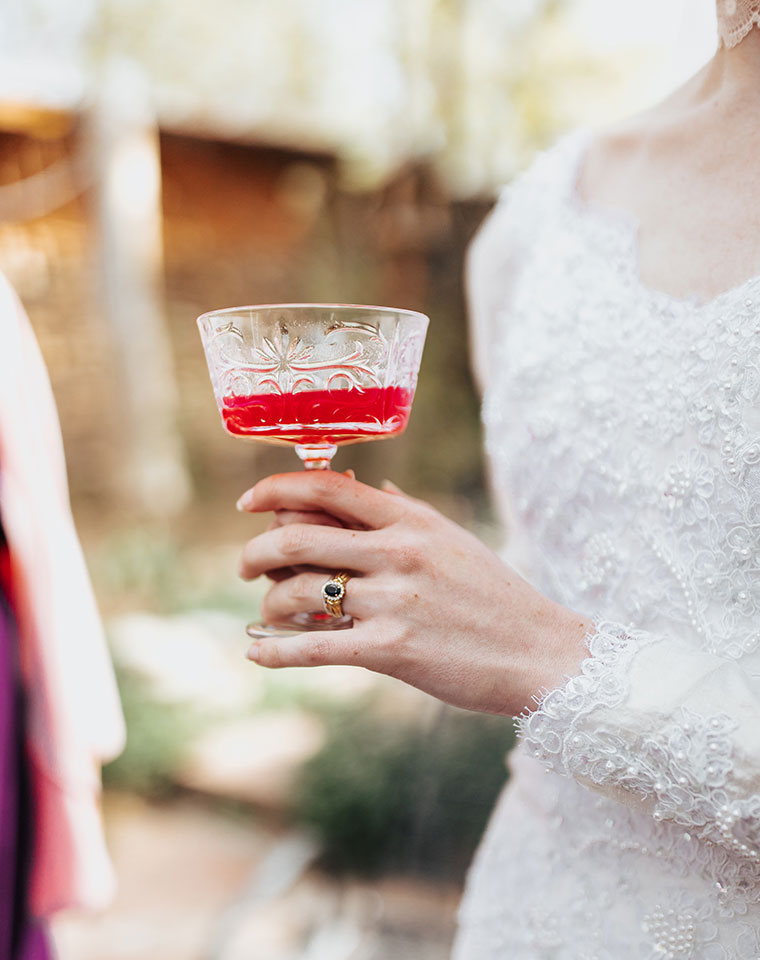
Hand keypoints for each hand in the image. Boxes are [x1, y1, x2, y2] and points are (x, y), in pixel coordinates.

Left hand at [237, 472, 590, 715]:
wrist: (539, 651)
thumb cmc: (494, 594)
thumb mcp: (452, 537)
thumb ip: (404, 508)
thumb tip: (365, 481)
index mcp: (410, 519)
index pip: (327, 489)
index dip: (275, 488)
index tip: (248, 502)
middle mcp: (398, 553)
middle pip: (297, 538)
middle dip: (255, 552)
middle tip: (243, 567)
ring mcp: (394, 602)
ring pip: (298, 592)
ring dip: (268, 605)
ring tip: (268, 615)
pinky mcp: (393, 651)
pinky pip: (315, 647)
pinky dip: (276, 653)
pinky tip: (256, 655)